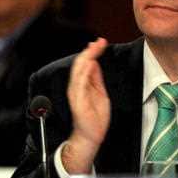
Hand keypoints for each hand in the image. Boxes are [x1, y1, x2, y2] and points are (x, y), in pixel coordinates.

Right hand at [63, 38, 110, 173]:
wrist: (90, 136)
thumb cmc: (95, 117)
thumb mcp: (99, 93)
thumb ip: (96, 78)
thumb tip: (95, 62)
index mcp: (82, 84)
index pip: (85, 64)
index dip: (92, 52)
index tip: (101, 42)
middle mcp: (76, 87)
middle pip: (80, 64)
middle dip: (90, 51)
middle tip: (100, 41)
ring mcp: (76, 94)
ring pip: (78, 71)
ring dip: (86, 58)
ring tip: (94, 48)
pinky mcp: (78, 102)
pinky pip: (79, 84)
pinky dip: (83, 73)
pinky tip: (90, 64)